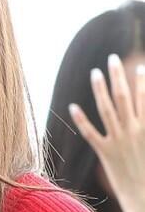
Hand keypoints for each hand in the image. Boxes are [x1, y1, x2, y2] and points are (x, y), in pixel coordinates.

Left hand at [69, 54, 144, 211]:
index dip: (142, 82)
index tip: (138, 66)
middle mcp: (133, 131)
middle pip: (124, 97)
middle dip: (118, 76)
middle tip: (112, 58)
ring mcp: (118, 141)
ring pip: (106, 110)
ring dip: (100, 89)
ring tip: (95, 73)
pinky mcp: (105, 153)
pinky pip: (90, 133)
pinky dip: (81, 120)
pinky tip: (73, 106)